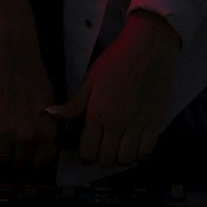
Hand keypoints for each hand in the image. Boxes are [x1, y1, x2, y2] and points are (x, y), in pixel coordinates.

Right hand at [0, 29, 59, 172]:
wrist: (13, 50)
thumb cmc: (33, 71)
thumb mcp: (51, 102)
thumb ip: (47, 126)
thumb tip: (41, 143)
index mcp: (47, 131)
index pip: (42, 163)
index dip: (34, 160)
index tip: (29, 155)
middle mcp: (28, 135)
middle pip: (19, 164)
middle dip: (16, 156)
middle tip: (12, 144)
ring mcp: (5, 131)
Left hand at [46, 13, 180, 168]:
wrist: (148, 46)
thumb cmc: (118, 59)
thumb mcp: (91, 78)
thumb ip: (74, 103)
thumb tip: (51, 115)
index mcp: (97, 112)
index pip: (87, 153)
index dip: (85, 155)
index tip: (87, 149)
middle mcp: (117, 122)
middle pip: (105, 160)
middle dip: (101, 157)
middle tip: (102, 146)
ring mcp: (137, 123)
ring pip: (125, 159)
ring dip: (120, 157)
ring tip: (118, 145)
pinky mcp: (155, 121)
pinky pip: (146, 152)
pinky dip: (140, 154)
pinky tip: (135, 144)